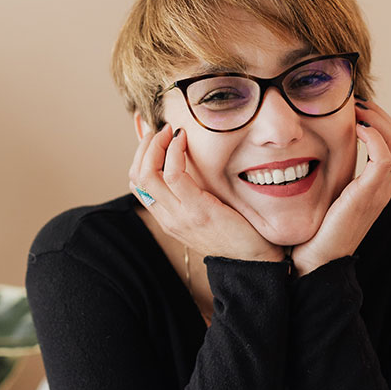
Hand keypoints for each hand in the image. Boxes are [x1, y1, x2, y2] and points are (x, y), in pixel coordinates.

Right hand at [129, 125, 282, 261]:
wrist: (254, 260)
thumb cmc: (236, 233)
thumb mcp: (206, 213)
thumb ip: (193, 194)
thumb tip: (190, 164)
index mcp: (167, 219)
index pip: (137, 184)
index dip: (139, 155)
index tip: (154, 137)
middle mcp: (168, 218)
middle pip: (136, 176)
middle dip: (144, 146)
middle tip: (160, 129)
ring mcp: (180, 216)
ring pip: (148, 173)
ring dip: (156, 144)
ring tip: (170, 131)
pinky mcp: (198, 210)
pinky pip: (174, 175)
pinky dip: (174, 151)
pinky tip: (183, 140)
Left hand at [291, 99, 390, 275]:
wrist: (314, 263)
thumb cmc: (312, 232)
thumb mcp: (321, 196)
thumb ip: (325, 176)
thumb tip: (305, 151)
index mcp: (373, 186)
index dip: (376, 119)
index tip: (353, 107)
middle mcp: (382, 187)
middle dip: (379, 113)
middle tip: (355, 101)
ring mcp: (379, 192)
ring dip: (378, 119)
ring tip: (356, 109)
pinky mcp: (369, 196)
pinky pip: (384, 157)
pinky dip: (374, 136)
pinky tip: (355, 128)